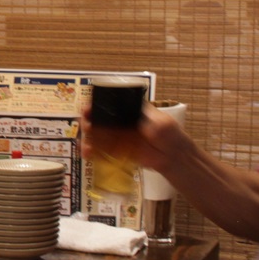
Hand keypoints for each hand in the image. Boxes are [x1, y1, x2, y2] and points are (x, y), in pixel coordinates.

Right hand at [80, 102, 194, 176]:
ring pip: (96, 134)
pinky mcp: (117, 151)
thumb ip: (143, 117)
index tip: (87, 108)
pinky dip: (92, 152)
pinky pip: (101, 150)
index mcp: (129, 109)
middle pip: (97, 118)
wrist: (174, 156)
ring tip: (85, 146)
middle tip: (86, 127)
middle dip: (88, 121)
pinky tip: (87, 154)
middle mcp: (121, 121)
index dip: (95, 104)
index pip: (108, 103)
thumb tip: (125, 111)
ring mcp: (118, 136)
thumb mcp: (159, 122)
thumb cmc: (169, 135)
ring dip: (87, 138)